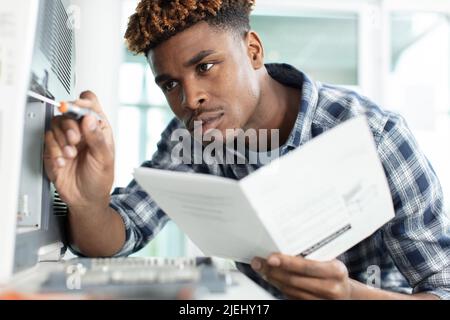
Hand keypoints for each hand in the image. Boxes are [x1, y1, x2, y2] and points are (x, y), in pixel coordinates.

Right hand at [43, 91, 114, 208]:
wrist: (85, 198)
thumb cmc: (100, 178)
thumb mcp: (104, 159)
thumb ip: (97, 138)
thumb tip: (90, 118)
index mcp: (98, 128)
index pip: (90, 104)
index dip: (83, 102)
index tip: (76, 109)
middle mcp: (82, 130)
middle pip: (69, 111)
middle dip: (70, 126)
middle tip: (75, 141)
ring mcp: (67, 138)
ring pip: (56, 124)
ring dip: (62, 140)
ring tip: (70, 155)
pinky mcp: (54, 148)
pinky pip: (47, 139)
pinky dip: (54, 151)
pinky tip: (63, 162)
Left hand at [251, 253, 352, 299]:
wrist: (346, 294)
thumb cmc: (334, 272)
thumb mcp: (330, 261)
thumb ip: (312, 255)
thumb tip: (284, 244)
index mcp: (336, 271)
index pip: (307, 266)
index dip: (287, 262)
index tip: (271, 257)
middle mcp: (331, 288)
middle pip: (294, 280)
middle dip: (272, 270)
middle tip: (259, 261)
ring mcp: (322, 301)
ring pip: (289, 290)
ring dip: (272, 279)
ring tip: (262, 268)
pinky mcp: (312, 307)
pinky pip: (291, 297)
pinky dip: (279, 287)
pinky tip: (272, 278)